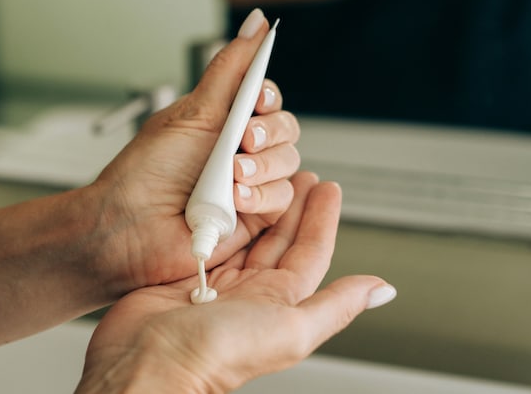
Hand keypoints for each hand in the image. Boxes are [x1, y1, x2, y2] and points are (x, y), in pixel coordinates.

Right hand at [76, 173, 394, 393]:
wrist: (149, 360)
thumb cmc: (216, 353)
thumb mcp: (289, 328)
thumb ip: (336, 306)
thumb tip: (381, 290)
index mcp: (279, 303)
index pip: (310, 252)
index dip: (321, 218)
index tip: (327, 187)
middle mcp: (250, 292)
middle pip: (278, 238)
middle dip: (290, 204)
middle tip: (297, 171)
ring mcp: (216, 282)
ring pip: (244, 235)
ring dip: (255, 206)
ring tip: (263, 176)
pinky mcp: (183, 273)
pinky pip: (208, 238)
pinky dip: (217, 215)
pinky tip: (219, 196)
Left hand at [86, 9, 300, 294]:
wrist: (127, 228)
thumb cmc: (146, 173)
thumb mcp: (191, 112)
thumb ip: (231, 69)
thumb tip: (256, 23)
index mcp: (220, 121)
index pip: (264, 99)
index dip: (266, 98)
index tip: (257, 100)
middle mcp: (237, 150)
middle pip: (284, 129)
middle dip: (267, 132)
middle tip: (241, 140)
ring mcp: (247, 184)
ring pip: (288, 163)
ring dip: (262, 165)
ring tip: (230, 174)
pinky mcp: (254, 217)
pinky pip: (283, 199)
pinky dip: (262, 195)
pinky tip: (235, 198)